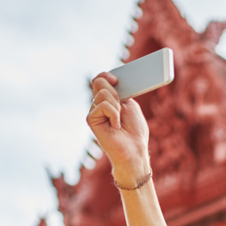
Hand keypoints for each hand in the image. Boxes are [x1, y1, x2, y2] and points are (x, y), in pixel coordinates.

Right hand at [86, 72, 150, 186]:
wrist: (134, 150)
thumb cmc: (135, 130)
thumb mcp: (130, 104)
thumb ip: (119, 91)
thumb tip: (110, 79)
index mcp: (108, 99)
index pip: (101, 79)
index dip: (107, 75)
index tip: (116, 79)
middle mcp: (98, 104)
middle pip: (99, 81)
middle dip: (114, 90)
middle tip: (121, 105)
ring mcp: (93, 111)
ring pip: (102, 92)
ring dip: (116, 105)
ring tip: (119, 120)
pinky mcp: (91, 119)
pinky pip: (102, 105)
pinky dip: (114, 114)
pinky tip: (116, 126)